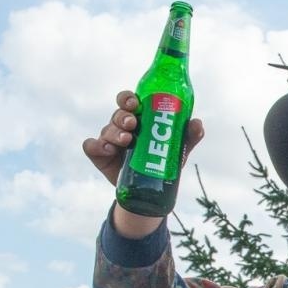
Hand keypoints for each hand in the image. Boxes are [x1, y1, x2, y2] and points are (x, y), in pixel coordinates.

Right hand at [81, 91, 204, 228]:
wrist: (149, 189)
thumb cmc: (161, 160)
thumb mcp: (178, 149)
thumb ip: (188, 136)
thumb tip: (197, 123)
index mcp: (138, 118)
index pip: (129, 101)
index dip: (129, 98)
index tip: (135, 103)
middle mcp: (121, 126)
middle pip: (117, 113)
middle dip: (124, 116)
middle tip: (133, 124)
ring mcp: (109, 139)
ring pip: (106, 129)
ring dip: (115, 133)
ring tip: (127, 140)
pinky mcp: (100, 155)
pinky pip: (90, 146)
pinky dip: (95, 145)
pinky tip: (106, 149)